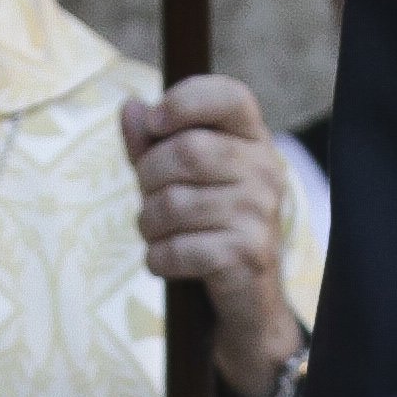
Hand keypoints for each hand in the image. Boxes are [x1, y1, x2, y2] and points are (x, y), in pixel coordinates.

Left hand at [121, 74, 305, 396]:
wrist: (246, 301)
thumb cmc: (206, 225)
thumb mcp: (178, 178)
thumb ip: (152, 142)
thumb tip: (130, 107)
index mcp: (253, 139)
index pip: (229, 95)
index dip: (185, 100)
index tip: (154, 122)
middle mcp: (266, 170)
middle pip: (187, 151)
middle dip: (149, 177)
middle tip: (150, 198)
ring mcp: (260, 213)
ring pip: (174, 204)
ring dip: (148, 224)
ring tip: (157, 233)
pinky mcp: (247, 255)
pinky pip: (178, 248)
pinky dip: (158, 258)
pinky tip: (167, 261)